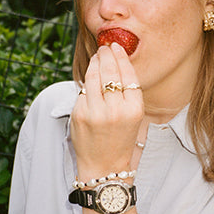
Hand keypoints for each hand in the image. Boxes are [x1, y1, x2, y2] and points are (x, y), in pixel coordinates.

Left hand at [71, 43, 143, 182]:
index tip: (117, 47)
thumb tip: (117, 62)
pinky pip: (83, 91)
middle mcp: (115, 110)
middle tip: (105, 47)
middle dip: (106, 56)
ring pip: (93, 77)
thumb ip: (128, 93)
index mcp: (134, 110)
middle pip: (110, 72)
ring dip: (94, 63)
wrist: (104, 166)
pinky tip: (89, 75)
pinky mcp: (79, 115)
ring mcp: (95, 112)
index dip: (121, 58)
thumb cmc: (121, 139)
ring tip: (97, 56)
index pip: (128, 75)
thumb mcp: (133, 117)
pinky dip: (86, 81)